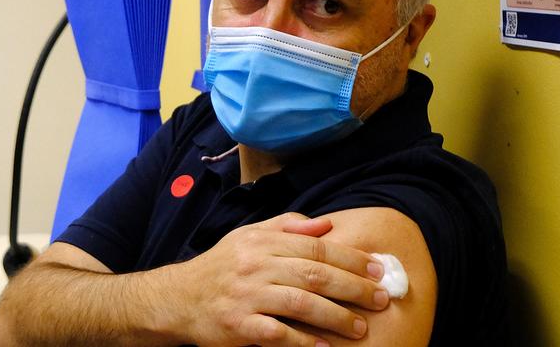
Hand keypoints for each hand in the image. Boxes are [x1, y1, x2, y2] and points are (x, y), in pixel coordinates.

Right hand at [178, 212, 388, 345]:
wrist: (178, 297)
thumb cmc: (222, 265)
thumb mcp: (249, 236)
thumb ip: (287, 227)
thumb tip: (326, 225)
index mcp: (261, 241)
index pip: (315, 246)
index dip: (351, 258)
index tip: (377, 268)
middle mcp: (255, 265)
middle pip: (314, 273)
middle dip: (353, 287)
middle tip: (381, 299)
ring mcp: (246, 296)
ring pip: (300, 304)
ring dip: (336, 316)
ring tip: (360, 327)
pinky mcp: (238, 325)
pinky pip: (277, 334)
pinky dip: (302, 341)